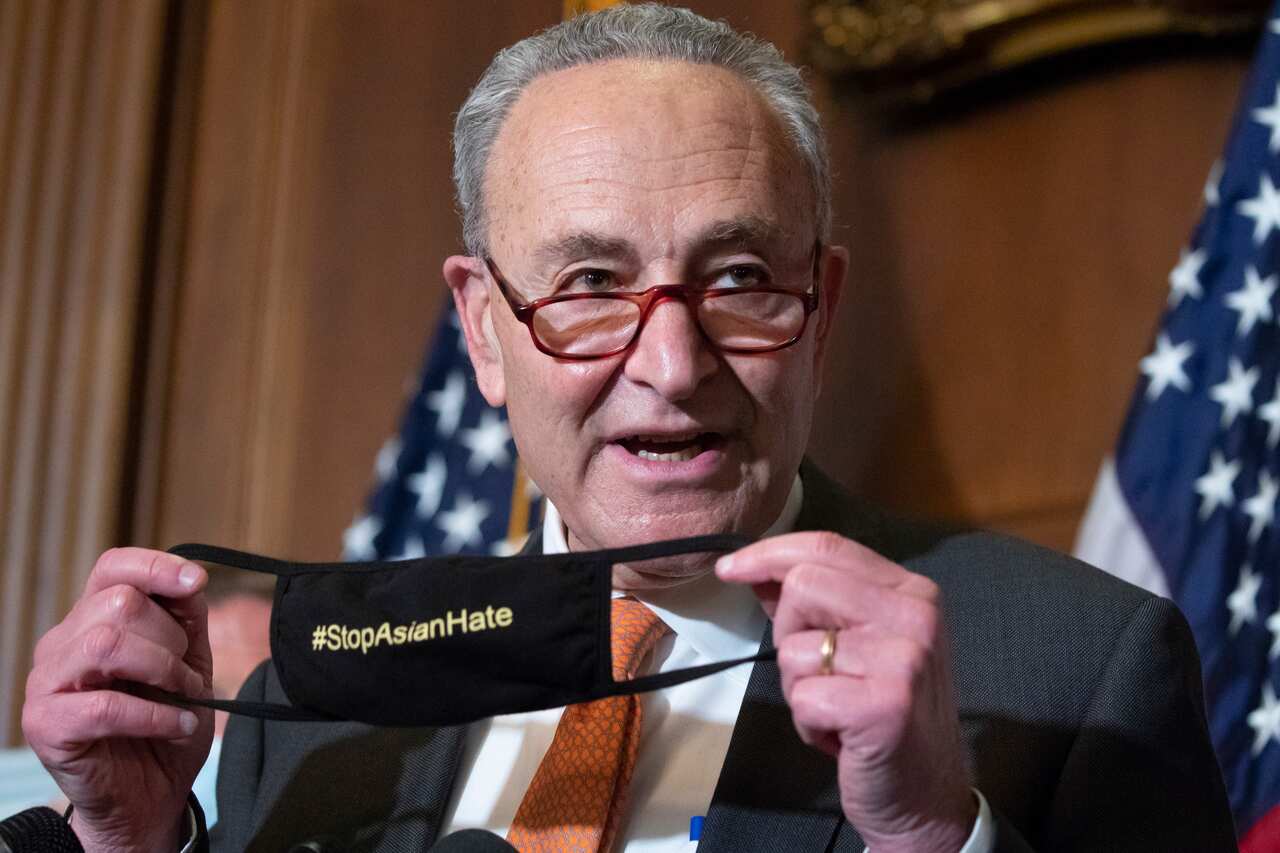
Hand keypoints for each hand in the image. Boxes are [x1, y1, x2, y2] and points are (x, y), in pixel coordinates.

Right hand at [22, 549, 214, 852]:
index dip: (155, 566)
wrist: (150, 794)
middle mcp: (63, 643)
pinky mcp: (45, 725)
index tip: (196, 581)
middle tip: (186, 677)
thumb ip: (186, 619)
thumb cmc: (164, 723)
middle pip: (119, 603)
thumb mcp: (188, 663)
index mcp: (94, 619)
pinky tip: (174, 725)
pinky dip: (152, 715)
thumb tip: (191, 579)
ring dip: (162, 670)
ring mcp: (47, 682)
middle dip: (171, 639)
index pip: (113, 567)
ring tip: (183, 698)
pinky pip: (102, 706)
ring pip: (106, 644)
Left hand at [717, 532, 975, 852]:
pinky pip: (802, 695)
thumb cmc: (885, 719)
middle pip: (802, 585)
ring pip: (795, 646)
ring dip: (798, 687)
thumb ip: (816, 605)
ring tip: (837, 710)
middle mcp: (914, 615)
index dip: (768, 553)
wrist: (928, 797)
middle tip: (816, 674)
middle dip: (786, 632)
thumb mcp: (862, 648)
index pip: (827, 547)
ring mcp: (903, 659)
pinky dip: (807, 722)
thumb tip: (757, 571)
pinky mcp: (885, 705)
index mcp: (911, 592)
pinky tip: (839, 736)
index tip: (729, 569)